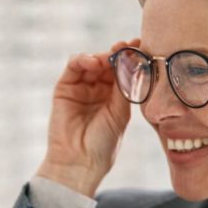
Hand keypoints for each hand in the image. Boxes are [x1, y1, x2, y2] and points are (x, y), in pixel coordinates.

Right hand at [39, 38, 140, 196]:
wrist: (79, 162)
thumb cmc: (103, 144)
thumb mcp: (120, 113)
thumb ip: (125, 87)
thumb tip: (135, 61)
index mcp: (115, 97)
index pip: (124, 71)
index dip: (132, 57)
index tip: (142, 45)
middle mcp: (98, 90)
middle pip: (109, 63)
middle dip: (119, 52)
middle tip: (128, 46)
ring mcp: (81, 88)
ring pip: (92, 62)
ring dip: (102, 55)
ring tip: (110, 57)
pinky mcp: (64, 88)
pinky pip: (74, 66)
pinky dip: (83, 59)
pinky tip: (94, 62)